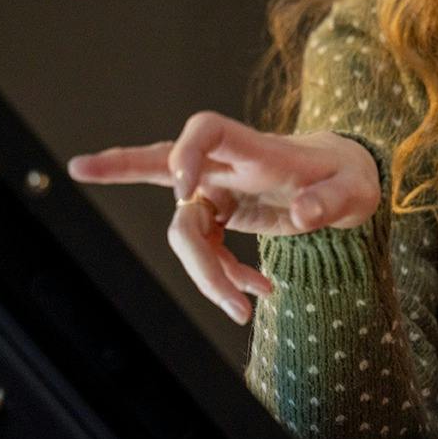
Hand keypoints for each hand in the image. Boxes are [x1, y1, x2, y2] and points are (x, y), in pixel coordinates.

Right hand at [67, 112, 380, 323]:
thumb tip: (304, 217)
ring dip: (206, 273)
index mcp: (254, 148)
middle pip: (164, 164)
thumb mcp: (355, 191)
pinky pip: (204, 250)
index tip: (182, 185)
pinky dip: (224, 277)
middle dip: (122, 168)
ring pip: (185, 231)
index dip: (186, 151)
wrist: (342, 184)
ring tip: (243, 309)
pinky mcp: (218, 214)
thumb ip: (332, 202)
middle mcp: (226, 166)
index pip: (208, 128)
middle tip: (82, 168)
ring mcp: (217, 190)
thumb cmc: (348, 177)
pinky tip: (256, 290)